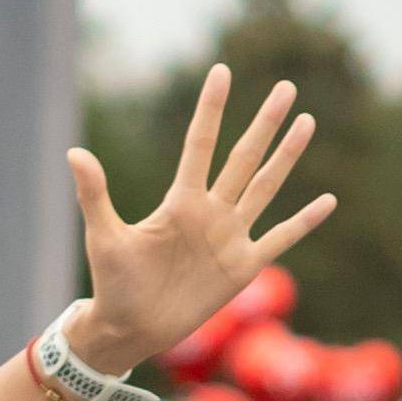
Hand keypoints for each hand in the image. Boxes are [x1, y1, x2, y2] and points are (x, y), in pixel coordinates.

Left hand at [62, 63, 338, 377]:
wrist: (130, 328)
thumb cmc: (112, 282)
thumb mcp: (103, 236)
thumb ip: (94, 194)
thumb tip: (74, 151)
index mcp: (180, 201)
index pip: (201, 144)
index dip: (211, 109)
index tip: (222, 71)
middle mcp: (210, 212)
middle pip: (244, 157)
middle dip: (265, 123)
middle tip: (286, 87)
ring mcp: (230, 237)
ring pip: (265, 187)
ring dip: (286, 157)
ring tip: (306, 122)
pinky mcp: (243, 267)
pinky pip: (280, 238)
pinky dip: (303, 221)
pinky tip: (327, 200)